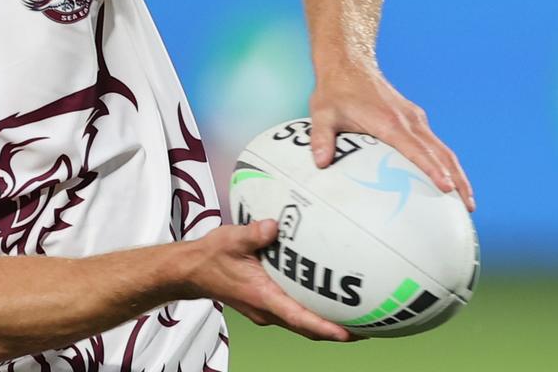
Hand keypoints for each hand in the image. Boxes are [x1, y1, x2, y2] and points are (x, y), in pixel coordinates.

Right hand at [188, 220, 353, 341]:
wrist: (191, 271)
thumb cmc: (210, 257)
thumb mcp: (229, 239)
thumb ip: (253, 233)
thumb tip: (275, 224)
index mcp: (261, 296)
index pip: (298, 318)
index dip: (324, 327)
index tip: (348, 333)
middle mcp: (265, 309)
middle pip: (306, 328)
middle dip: (336, 332)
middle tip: (366, 328)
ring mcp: (265, 310)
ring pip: (301, 323)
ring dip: (325, 324)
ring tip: (353, 318)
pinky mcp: (264, 305)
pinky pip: (292, 313)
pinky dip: (311, 313)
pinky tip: (322, 298)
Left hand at [309, 66, 473, 211]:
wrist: (349, 63)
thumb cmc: (335, 90)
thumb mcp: (322, 113)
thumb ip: (321, 137)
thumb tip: (320, 162)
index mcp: (390, 121)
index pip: (417, 149)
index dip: (433, 169)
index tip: (447, 187)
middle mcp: (409, 120)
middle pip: (441, 153)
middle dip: (458, 180)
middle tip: (467, 207)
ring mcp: (414, 118)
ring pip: (443, 149)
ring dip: (457, 173)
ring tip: (466, 201)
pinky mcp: (414, 119)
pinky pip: (435, 143)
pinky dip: (445, 163)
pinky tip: (447, 179)